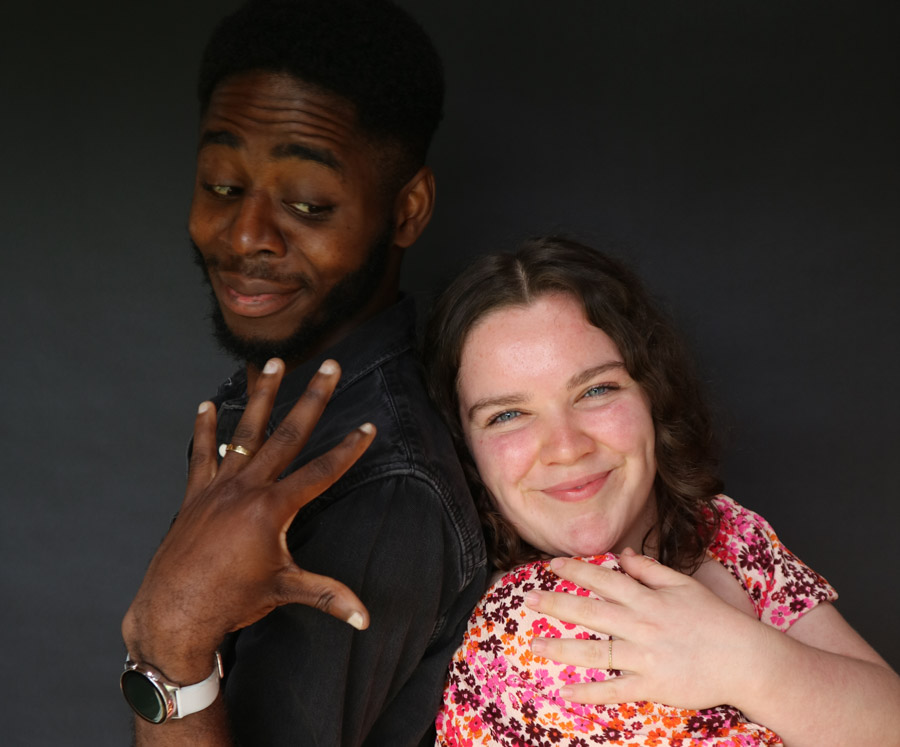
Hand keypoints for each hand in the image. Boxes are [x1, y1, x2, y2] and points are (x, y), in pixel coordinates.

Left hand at [122, 358, 375, 681]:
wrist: (173, 613)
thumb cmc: (232, 603)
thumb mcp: (285, 591)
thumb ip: (328, 596)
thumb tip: (365, 618)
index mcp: (273, 509)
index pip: (321, 471)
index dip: (348, 449)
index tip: (368, 426)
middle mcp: (247, 488)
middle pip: (288, 434)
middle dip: (314, 399)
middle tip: (330, 367)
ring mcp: (218, 488)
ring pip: (246, 432)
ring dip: (262, 396)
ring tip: (273, 364)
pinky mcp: (196, 495)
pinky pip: (201, 455)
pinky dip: (204, 429)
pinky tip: (208, 404)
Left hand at [527, 548, 765, 709]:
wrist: (746, 660)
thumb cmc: (716, 620)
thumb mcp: (684, 585)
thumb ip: (650, 570)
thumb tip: (622, 556)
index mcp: (648, 598)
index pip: (604, 580)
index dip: (575, 571)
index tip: (552, 565)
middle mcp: (640, 625)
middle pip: (589, 612)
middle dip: (556, 604)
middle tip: (528, 599)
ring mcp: (644, 657)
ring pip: (594, 652)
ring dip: (560, 649)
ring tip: (534, 645)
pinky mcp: (651, 686)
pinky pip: (613, 690)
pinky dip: (589, 692)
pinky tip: (566, 692)